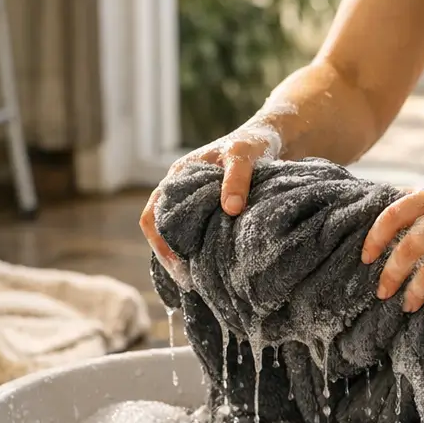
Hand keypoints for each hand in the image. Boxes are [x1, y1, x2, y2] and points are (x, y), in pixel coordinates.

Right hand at [140, 124, 281, 271]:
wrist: (270, 139)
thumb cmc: (253, 143)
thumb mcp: (244, 155)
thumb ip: (237, 179)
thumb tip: (230, 210)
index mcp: (179, 177)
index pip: (153, 216)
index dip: (161, 244)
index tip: (180, 267)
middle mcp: (182, 192)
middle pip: (162, 232)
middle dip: (172, 259)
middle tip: (191, 283)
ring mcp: (195, 203)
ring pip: (179, 237)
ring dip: (186, 258)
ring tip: (201, 282)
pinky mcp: (211, 212)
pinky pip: (196, 236)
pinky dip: (200, 253)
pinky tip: (213, 269)